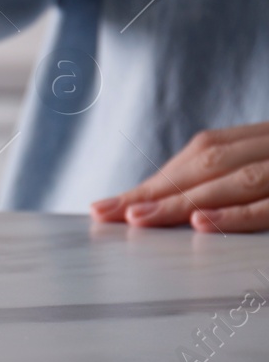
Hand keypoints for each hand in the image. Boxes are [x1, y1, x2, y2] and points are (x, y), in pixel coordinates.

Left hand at [91, 122, 268, 231]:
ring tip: (137, 218)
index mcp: (262, 138)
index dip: (159, 178)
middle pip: (207, 165)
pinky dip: (234, 214)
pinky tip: (199, 223)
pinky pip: (268, 205)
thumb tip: (180, 202)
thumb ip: (236, 174)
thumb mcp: (268, 165)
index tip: (116, 203)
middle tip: (109, 212)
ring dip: (182, 200)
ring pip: (234, 181)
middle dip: (156, 191)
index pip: (203, 152)